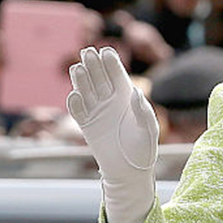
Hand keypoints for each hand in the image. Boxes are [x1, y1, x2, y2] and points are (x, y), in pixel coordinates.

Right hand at [67, 46, 157, 174]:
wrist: (130, 170)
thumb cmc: (144, 149)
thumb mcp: (148, 129)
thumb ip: (143, 111)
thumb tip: (136, 93)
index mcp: (127, 98)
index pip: (117, 76)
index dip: (112, 64)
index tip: (106, 51)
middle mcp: (111, 102)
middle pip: (100, 79)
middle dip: (94, 65)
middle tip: (87, 52)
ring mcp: (97, 113)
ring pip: (87, 91)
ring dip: (82, 80)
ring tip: (78, 68)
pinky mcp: (87, 126)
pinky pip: (78, 112)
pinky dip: (75, 104)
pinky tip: (74, 95)